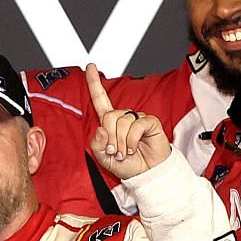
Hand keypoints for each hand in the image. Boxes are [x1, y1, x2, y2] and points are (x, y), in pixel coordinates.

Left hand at [84, 64, 170, 179]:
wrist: (145, 174)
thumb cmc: (126, 165)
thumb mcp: (103, 157)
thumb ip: (96, 144)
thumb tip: (100, 129)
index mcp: (110, 122)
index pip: (100, 99)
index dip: (94, 82)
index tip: (90, 66)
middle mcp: (123, 117)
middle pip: (108, 116)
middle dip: (110, 138)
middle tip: (115, 151)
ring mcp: (137, 118)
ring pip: (121, 122)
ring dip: (120, 142)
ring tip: (125, 152)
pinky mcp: (150, 122)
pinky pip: (136, 126)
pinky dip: (131, 141)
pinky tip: (134, 148)